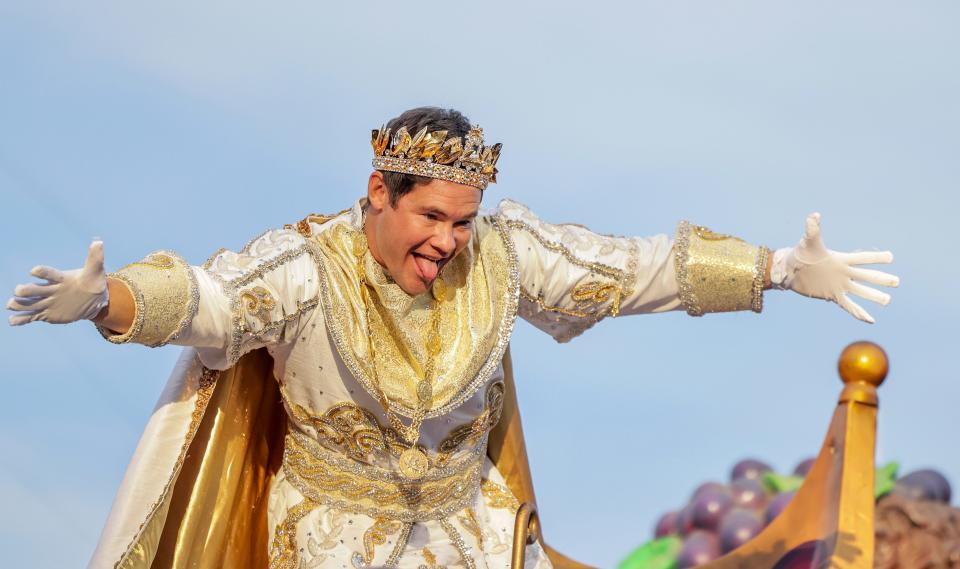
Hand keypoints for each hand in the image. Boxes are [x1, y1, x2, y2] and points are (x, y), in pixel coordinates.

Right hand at [7, 241, 109, 325]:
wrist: (91, 299)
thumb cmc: (92, 282)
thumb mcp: (95, 272)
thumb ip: (95, 258)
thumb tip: (99, 242)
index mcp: (60, 279)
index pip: (50, 274)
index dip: (43, 272)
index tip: (34, 271)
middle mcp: (50, 290)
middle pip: (35, 290)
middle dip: (26, 290)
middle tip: (19, 291)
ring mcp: (47, 302)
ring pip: (30, 303)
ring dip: (20, 304)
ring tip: (10, 304)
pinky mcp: (45, 313)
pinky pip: (31, 316)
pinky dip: (22, 319)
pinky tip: (12, 321)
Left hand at [770, 213, 898, 322]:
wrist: (789, 269)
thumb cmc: (800, 253)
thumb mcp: (808, 242)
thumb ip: (812, 229)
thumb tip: (814, 215)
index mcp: (841, 260)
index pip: (862, 259)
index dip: (875, 258)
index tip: (890, 256)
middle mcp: (844, 273)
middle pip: (866, 276)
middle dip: (881, 279)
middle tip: (896, 282)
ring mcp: (839, 285)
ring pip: (861, 292)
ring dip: (873, 296)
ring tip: (887, 300)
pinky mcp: (832, 295)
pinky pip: (848, 305)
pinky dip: (859, 312)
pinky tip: (871, 320)